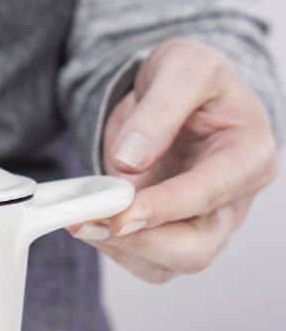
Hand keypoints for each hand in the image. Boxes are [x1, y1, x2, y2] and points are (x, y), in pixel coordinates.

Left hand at [72, 39, 277, 282]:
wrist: (173, 94)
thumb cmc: (190, 79)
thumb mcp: (181, 66)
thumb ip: (161, 107)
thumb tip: (129, 160)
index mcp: (249, 155)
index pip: (211, 194)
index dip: (165, 208)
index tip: (121, 214)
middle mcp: (233, 200)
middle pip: (195, 249)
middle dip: (139, 241)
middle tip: (88, 221)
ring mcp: (203, 224)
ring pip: (165, 264)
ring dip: (117, 248)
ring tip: (80, 217)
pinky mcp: (171, 235)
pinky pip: (143, 261)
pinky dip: (110, 247)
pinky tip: (89, 219)